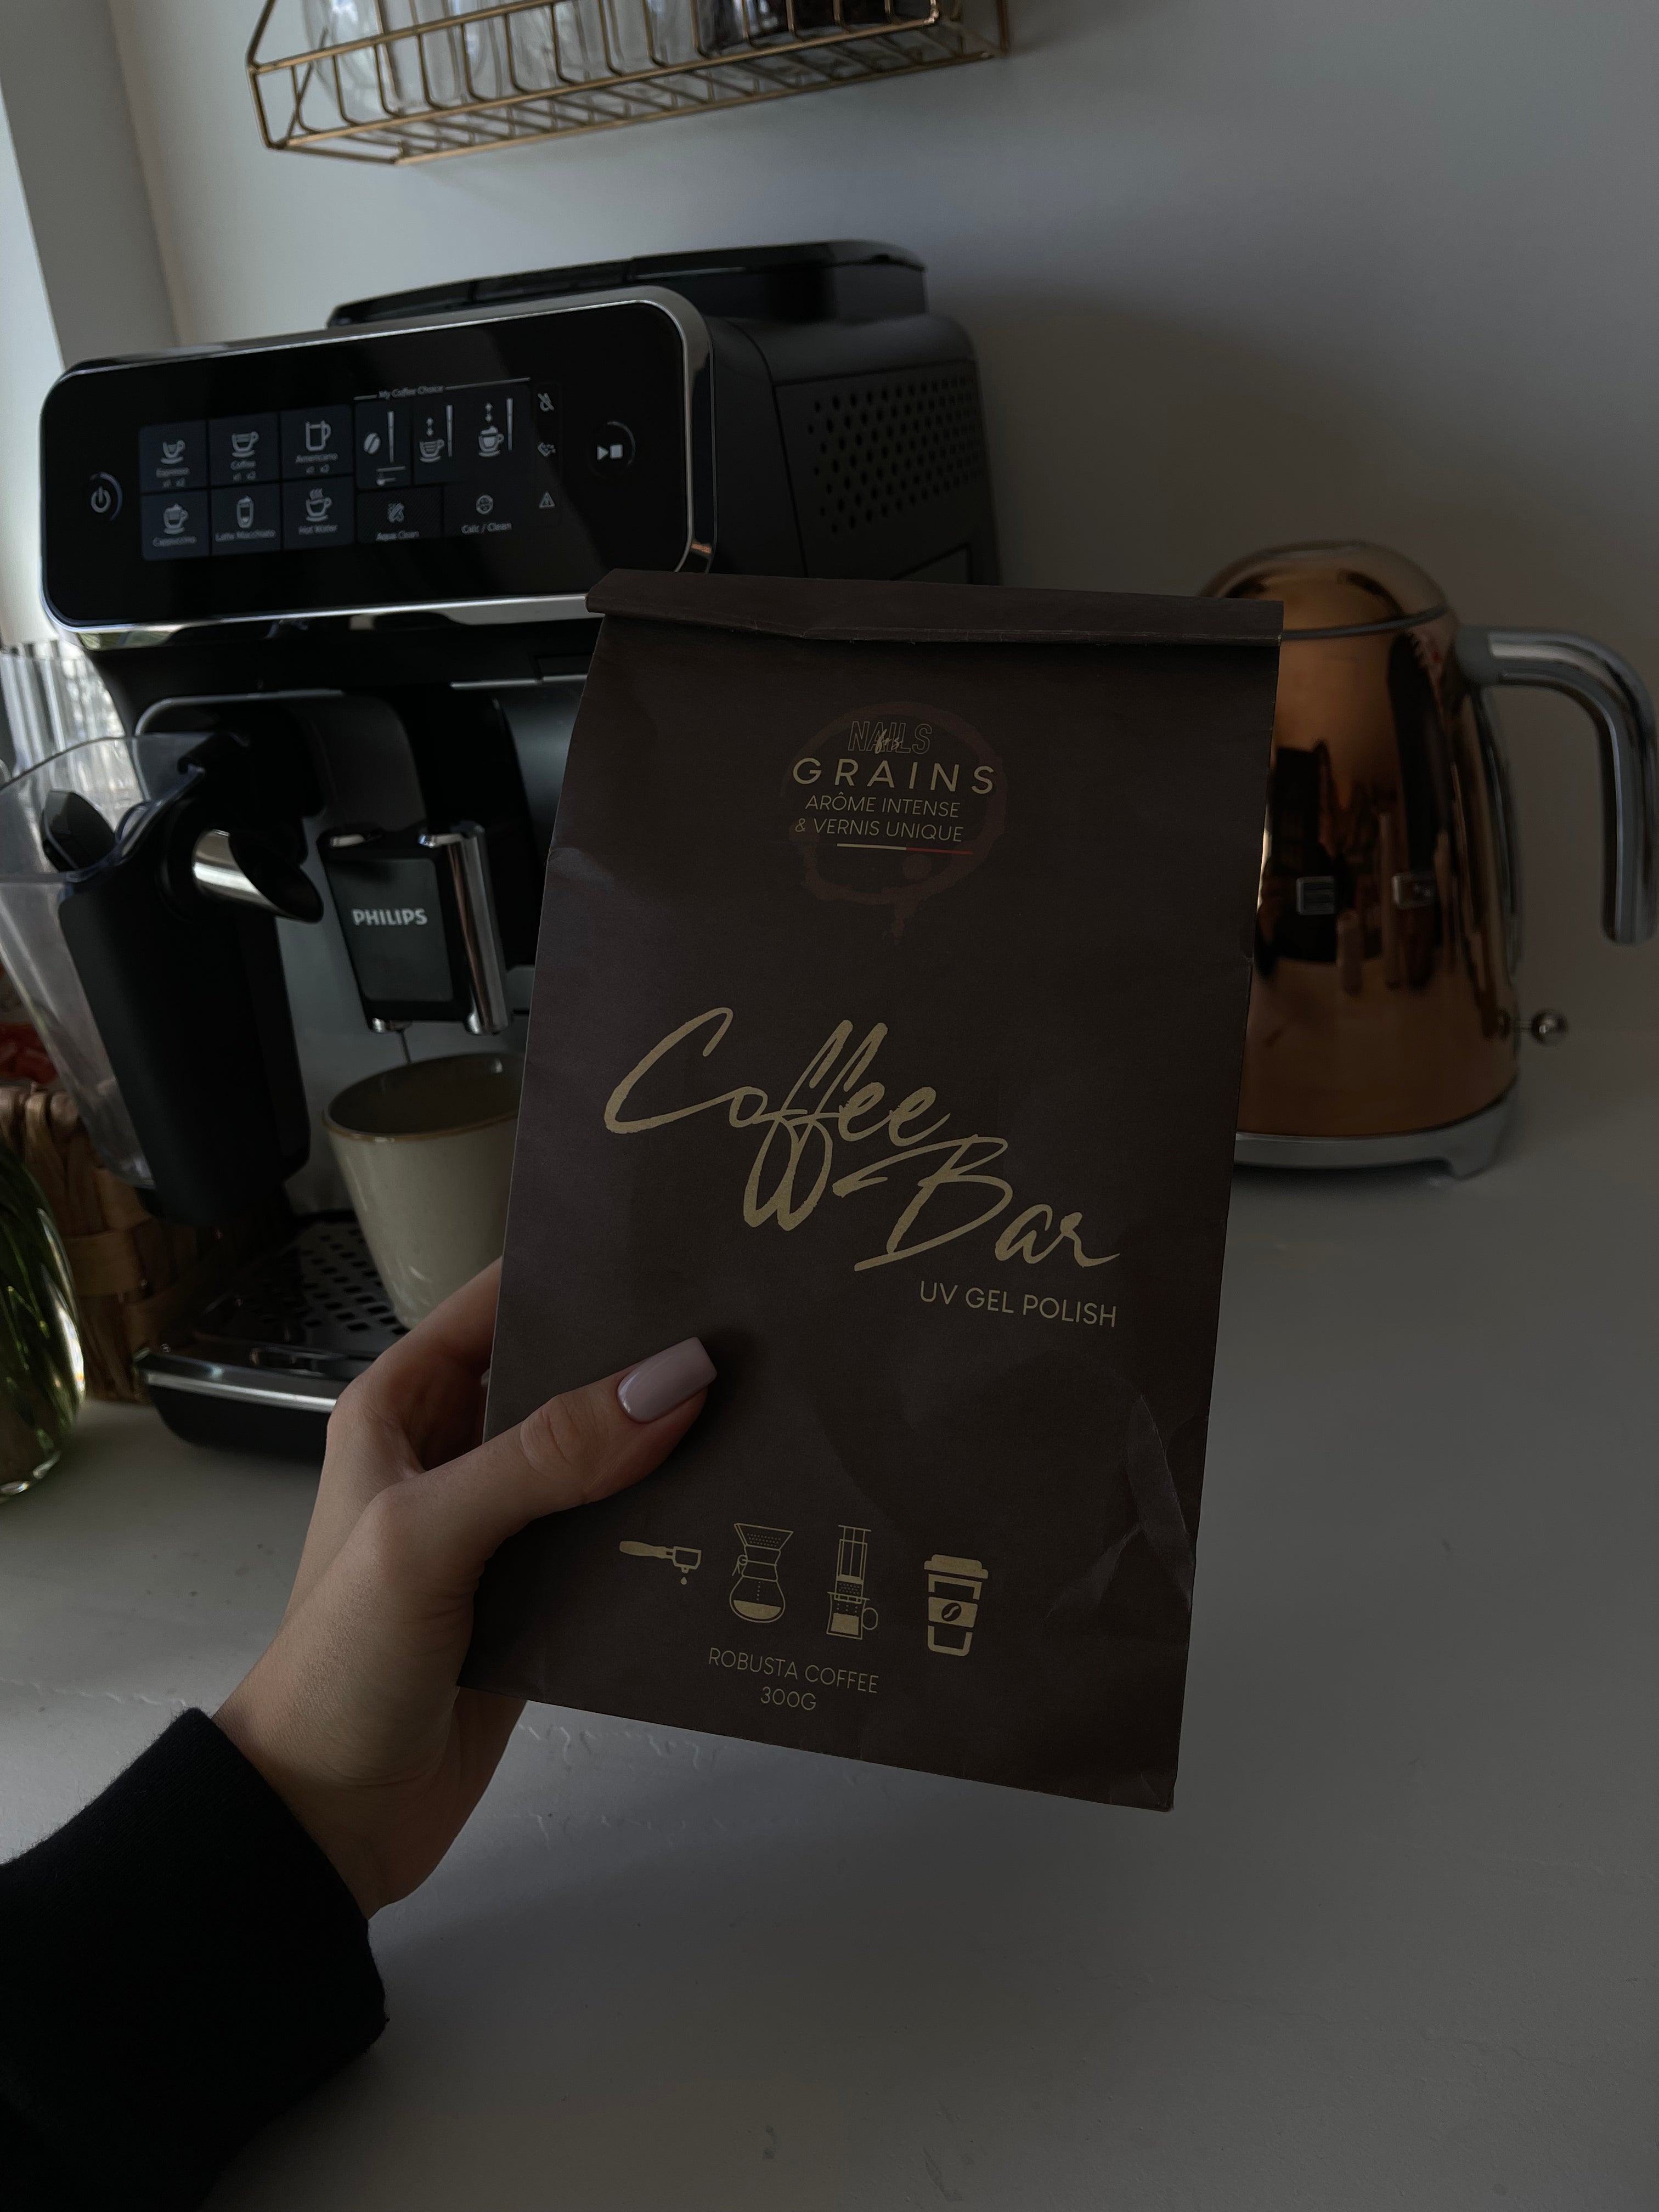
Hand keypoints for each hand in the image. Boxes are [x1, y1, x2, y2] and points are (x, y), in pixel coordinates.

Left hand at [216, 1263, 713, 1916]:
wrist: (325, 1818)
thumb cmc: (339, 1664)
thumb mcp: (429, 1535)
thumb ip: (546, 1455)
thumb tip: (674, 1379)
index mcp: (405, 1407)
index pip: (504, 1300)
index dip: (584, 1271)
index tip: (682, 1250)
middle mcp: (457, 1453)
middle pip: (570, 1376)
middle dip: (650, 1358)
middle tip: (755, 1329)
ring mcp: (505, 1526)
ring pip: (606, 1457)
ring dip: (671, 1444)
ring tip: (770, 1406)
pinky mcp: (544, 1596)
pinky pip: (620, 1539)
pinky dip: (670, 1526)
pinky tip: (737, 1509)